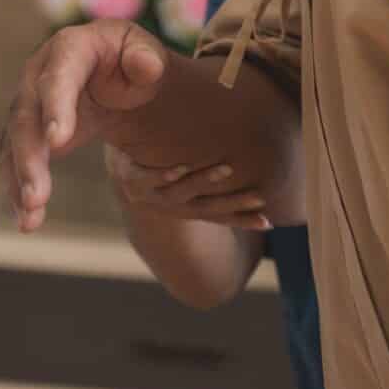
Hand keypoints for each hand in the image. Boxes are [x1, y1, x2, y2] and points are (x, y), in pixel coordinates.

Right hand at [0, 19, 167, 232]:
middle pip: (27, 115)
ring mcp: (30, 104)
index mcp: (70, 48)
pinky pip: (18, 162)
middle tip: (37, 196)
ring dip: (20, 180)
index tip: (58, 141)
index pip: (59, 76)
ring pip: (16, 143)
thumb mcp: (146, 55)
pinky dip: (20, 190)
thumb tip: (146, 67)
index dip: (55, 106)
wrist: (118, 76)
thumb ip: (147, 60)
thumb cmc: (134, 62)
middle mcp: (38, 74)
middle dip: (29, 157)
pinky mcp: (28, 132)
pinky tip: (28, 220)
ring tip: (30, 217)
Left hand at [105, 144, 273, 231]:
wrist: (120, 167)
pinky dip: (165, 173)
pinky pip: (149, 176)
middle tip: (259, 196)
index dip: (243, 220)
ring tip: (227, 170)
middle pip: (206, 206)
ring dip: (204, 181)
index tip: (268, 221)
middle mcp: (172, 205)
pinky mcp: (133, 178)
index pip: (220, 216)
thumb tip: (257, 175)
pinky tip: (180, 167)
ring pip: (181, 191)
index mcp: (187, 208)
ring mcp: (152, 193)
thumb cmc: (165, 174)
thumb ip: (216, 183)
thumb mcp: (189, 182)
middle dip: (233, 202)